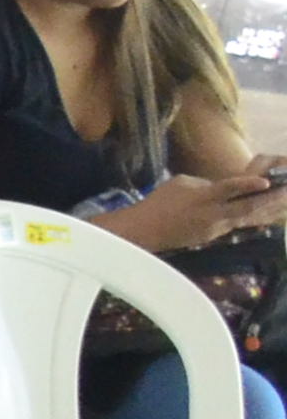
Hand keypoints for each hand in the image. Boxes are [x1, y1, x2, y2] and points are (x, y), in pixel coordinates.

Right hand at [120, 172, 279, 253]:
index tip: (265, 182)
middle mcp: (213, 214)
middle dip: (271, 200)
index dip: (246, 185)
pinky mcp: (215, 236)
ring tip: (286, 201)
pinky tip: (271, 214)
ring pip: (248, 218)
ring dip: (269, 210)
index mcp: (203, 198)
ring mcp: (216, 228)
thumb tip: (220, 187)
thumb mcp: (180, 183)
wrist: (145, 231)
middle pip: (247, 208)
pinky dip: (257, 218)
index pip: (227, 189)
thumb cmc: (160, 202)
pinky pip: (240, 224)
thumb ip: (205, 184)